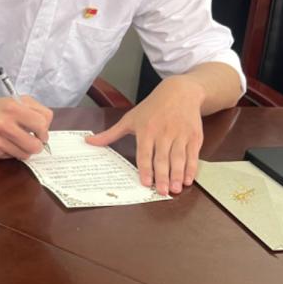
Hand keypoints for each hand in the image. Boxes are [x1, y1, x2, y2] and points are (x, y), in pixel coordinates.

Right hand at [0, 96, 52, 158]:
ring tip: (20, 143)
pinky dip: (14, 152)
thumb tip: (46, 129)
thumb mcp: (16, 101)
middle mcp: (5, 123)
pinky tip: (7, 144)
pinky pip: (14, 156)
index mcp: (13, 107)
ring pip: (26, 154)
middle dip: (38, 144)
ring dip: (26, 150)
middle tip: (33, 141)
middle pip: (36, 144)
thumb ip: (34, 110)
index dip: (44, 130)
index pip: (42, 122)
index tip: (40, 132)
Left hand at [85, 76, 205, 194]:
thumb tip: (88, 142)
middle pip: (163, 158)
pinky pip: (193, 154)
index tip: (146, 182)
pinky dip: (191, 168)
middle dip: (163, 176)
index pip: (145, 153)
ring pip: (179, 158)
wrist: (180, 92)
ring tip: (176, 189)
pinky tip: (188, 179)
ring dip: (178, 174)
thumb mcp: (130, 119)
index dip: (146, 168)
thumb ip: (110, 134)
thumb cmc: (152, 107)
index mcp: (147, 130)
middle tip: (163, 192)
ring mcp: (180, 134)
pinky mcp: (194, 135)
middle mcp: (164, 133)